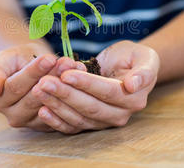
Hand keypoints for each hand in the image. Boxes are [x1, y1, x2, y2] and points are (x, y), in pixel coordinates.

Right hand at [0, 43, 84, 130]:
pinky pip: (62, 112)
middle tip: (66, 63)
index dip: (33, 72)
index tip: (48, 58)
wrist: (26, 66)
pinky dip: (72, 93)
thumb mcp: (3, 60)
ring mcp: (32, 122)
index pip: (17, 86)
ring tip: (74, 67)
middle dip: (52, 78)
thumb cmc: (14, 61)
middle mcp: (13, 116)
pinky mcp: (48, 125)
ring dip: (64, 85)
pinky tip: (80, 77)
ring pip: (51, 104)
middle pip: (35, 97)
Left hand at [32, 40, 158, 133]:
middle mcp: (120, 115)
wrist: (126, 67)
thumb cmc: (133, 58)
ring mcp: (104, 122)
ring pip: (78, 118)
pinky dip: (56, 121)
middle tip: (44, 82)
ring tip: (38, 90)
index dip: (86, 84)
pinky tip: (41, 110)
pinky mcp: (90, 125)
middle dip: (65, 94)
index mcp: (134, 98)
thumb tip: (132, 85)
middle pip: (90, 107)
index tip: (66, 74)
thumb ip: (143, 71)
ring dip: (56, 105)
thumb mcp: (144, 58)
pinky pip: (72, 126)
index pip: (107, 92)